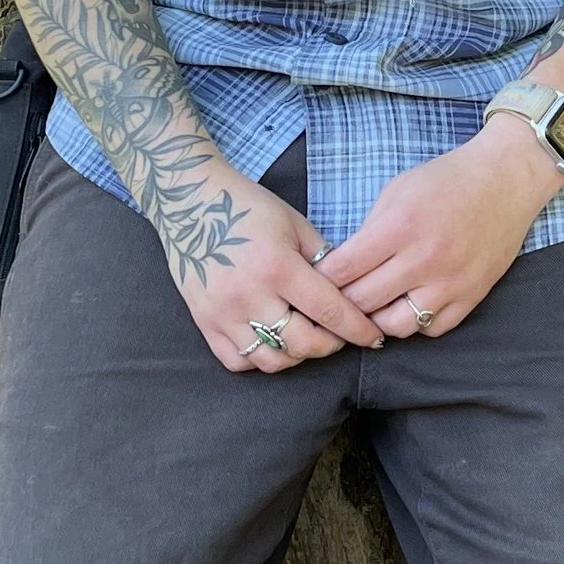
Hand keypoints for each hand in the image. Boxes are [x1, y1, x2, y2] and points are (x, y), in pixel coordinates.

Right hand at [165, 165, 389, 374]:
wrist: (190, 202)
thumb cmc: (247, 207)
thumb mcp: (294, 223)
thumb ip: (323, 258)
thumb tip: (350, 289)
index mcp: (278, 266)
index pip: (329, 311)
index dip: (357, 329)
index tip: (373, 336)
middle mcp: (250, 296)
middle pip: (303, 344)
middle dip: (330, 345)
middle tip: (339, 335)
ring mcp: (223, 313)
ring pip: (271, 360)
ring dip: (297, 355)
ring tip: (306, 338)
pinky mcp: (204, 322)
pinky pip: (238, 361)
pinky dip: (260, 359)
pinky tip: (271, 342)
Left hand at [312, 117, 563, 338]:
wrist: (505, 181)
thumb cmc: (447, 181)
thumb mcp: (396, 191)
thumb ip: (368, 231)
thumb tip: (342, 268)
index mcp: (399, 227)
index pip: (344, 270)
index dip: (322, 280)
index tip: (316, 281)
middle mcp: (424, 259)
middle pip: (364, 302)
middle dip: (343, 303)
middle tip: (337, 299)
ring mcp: (450, 282)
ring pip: (396, 326)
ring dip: (378, 320)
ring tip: (373, 307)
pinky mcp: (472, 296)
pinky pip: (432, 329)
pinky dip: (415, 323)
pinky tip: (408, 306)